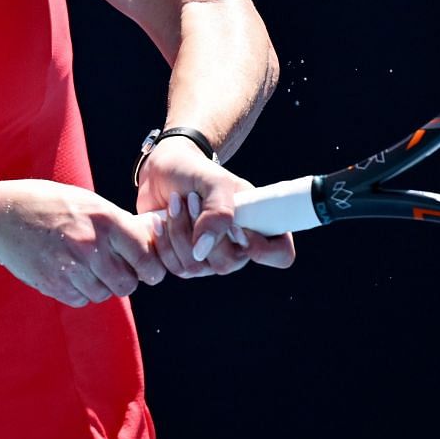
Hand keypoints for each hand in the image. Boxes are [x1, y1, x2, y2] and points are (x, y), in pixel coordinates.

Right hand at [0, 179, 168, 306]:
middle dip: (127, 279)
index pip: (145, 255)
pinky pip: (81, 300)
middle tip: (118, 269)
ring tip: (88, 267)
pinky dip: (81, 292)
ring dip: (102, 286)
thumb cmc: (49, 203)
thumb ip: (118, 222)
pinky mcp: (52, 283)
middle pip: (128, 283)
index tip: (150, 270)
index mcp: (104, 219)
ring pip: (104, 294)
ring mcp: (70, 267)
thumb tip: (152, 239)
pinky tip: (71, 273)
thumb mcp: (88, 201)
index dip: (152, 267)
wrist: (1, 216)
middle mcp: (90, 244)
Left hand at [135, 138, 297, 278]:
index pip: (281, 255)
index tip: (237, 227)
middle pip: (226, 264)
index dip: (264, 251)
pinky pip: (172, 268)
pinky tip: (158, 220)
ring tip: (174, 201)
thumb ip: (218, 210)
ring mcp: (210, 259)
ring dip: (178, 231)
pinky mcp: (183, 261)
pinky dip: (161, 241)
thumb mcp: (214, 181)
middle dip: (202, 228)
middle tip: (191, 198)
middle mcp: (238, 249)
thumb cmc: (197, 172)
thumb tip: (203, 250)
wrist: (165, 170)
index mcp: (259, 226)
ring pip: (194, 266)